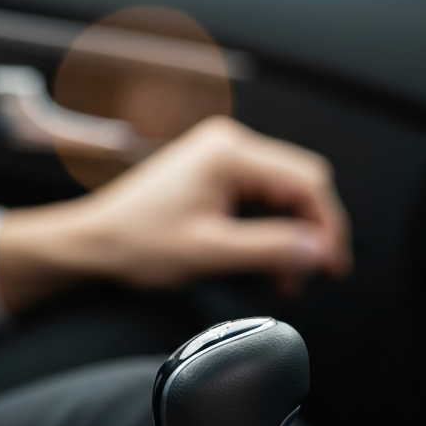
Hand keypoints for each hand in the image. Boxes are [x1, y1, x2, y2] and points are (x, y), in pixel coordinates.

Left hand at [0, 116, 351, 311]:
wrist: (92, 244)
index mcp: (230, 154)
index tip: (333, 266)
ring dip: (286, 237)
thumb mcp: (210, 253)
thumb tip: (319, 251)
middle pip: (297, 185)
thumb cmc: (135, 243)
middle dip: (308, 234)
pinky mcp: (211, 175)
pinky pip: (256, 199)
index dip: (327, 227)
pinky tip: (259, 261)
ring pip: (279, 195)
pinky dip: (265, 231)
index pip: (306, 182)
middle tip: (307, 277)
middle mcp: (228, 145)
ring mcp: (219, 158)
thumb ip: (270, 250)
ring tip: (280, 279)